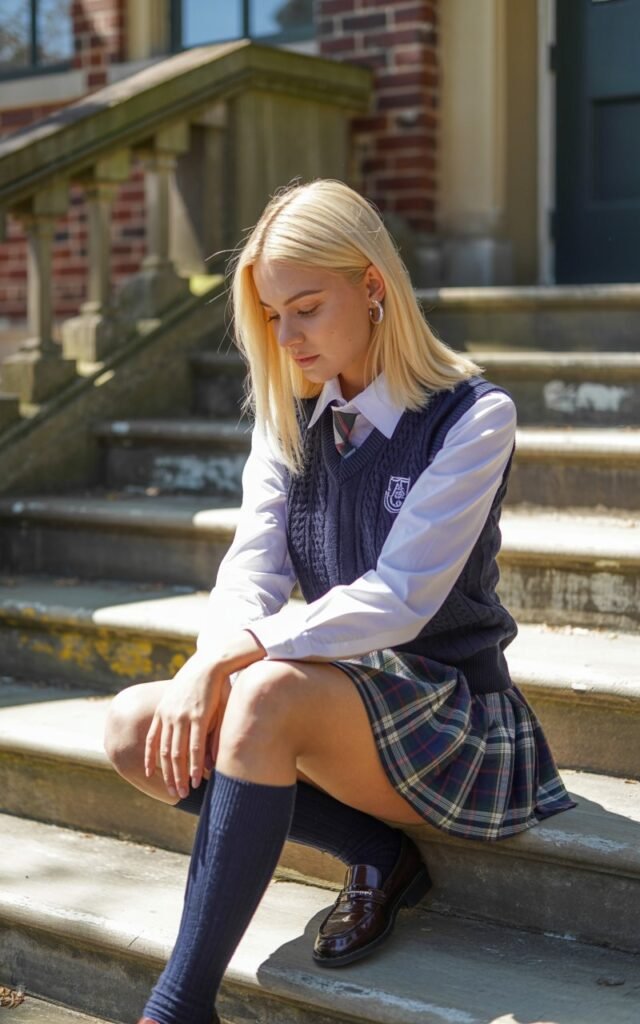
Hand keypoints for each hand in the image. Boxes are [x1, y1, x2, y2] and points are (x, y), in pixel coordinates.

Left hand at [144, 630, 264, 798]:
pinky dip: (193, 763)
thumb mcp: (183, 698)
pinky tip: (195, 776)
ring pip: (178, 753)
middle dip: (168, 776)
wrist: (209, 662)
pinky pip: (194, 745)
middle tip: (174, 793)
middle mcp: (169, 716)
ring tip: (184, 792)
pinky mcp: (199, 716)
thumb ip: (183, 720)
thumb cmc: (199, 680)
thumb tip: (181, 733)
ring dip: (180, 775)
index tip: (149, 774)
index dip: (150, 760)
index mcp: (162, 711)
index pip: (152, 742)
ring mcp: (183, 717)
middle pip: (165, 753)